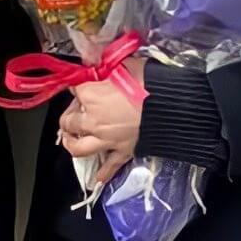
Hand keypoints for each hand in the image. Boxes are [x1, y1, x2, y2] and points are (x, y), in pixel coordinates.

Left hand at [58, 68, 144, 187]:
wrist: (172, 104)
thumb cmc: (149, 80)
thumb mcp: (123, 64)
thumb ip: (105, 67)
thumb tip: (95, 63)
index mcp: (90, 95)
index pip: (74, 90)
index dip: (78, 87)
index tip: (84, 85)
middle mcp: (92, 120)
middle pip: (69, 122)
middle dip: (69, 116)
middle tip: (74, 112)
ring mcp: (106, 139)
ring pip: (79, 148)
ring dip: (71, 144)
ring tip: (71, 140)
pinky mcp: (123, 151)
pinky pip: (110, 165)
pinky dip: (103, 172)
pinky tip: (98, 177)